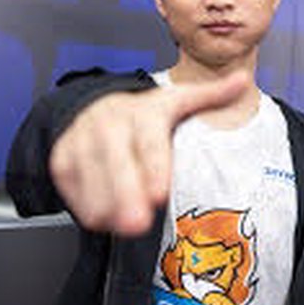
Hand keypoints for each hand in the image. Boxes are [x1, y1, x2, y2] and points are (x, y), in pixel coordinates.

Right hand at [49, 71, 248, 235]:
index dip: (152, 166)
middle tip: (137, 224)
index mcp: (141, 111)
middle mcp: (107, 123)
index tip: (159, 193)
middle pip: (115, 164)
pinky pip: (72, 192)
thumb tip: (242, 80)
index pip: (148, 140)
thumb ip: (210, 96)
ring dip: (108, 208)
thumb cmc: (142, 115)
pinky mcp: (61, 160)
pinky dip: (89, 208)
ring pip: (90, 182)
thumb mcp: (176, 101)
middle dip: (125, 196)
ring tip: (124, 222)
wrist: (92, 109)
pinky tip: (106, 211)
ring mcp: (80, 141)